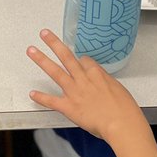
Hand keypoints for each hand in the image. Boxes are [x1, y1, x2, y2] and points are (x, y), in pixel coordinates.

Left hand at [27, 29, 145, 144]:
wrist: (121, 123)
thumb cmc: (125, 109)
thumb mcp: (119, 89)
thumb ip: (106, 84)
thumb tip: (102, 83)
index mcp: (97, 73)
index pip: (84, 60)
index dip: (80, 60)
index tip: (78, 61)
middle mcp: (83, 79)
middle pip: (66, 57)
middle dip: (54, 44)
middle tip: (44, 33)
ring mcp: (74, 91)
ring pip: (55, 71)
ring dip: (42, 60)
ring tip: (31, 50)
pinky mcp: (68, 106)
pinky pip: (51, 101)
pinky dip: (41, 97)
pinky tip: (32, 93)